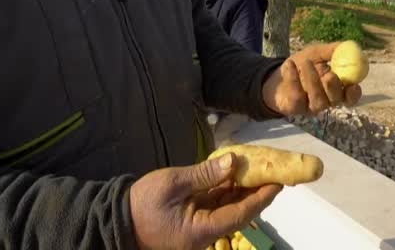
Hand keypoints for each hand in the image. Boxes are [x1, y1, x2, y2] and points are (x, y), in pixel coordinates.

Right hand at [129, 152, 282, 249]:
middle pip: (238, 211)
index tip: (278, 182)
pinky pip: (215, 205)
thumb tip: (233, 161)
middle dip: (257, 192)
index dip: (261, 198)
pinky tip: (236, 173)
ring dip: (243, 189)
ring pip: (228, 207)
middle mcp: (205, 233)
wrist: (115, 219)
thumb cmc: (141, 203)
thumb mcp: (173, 183)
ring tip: (260, 168)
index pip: (240, 214)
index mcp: (201, 231)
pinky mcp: (192, 220)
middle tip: (275, 170)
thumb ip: (204, 174)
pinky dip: (226, 190)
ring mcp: (199, 227)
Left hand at [261, 41, 362, 115]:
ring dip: (313, 80)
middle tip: (330, 75)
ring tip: (306, 63)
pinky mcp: (294, 108)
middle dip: (334, 89)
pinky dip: (293, 79)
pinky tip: (289, 65)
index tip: (354, 85)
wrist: (276, 74)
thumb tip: (348, 45)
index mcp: (335, 90)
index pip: (349, 97)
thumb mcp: (316, 54)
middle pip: (335, 101)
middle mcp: (325, 101)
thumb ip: (332, 51)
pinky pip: (297, 96)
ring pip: (317, 101)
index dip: (354, 94)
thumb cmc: (301, 64)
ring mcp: (310, 107)